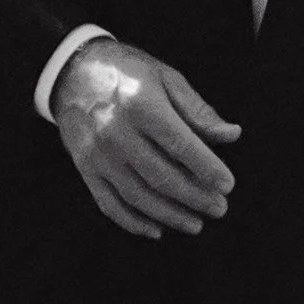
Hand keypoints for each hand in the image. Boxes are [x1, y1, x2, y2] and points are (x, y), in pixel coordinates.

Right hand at [50, 36, 240, 239]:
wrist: (72, 73)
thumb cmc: (128, 73)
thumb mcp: (166, 78)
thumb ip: (198, 110)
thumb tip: (231, 135)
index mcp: (140, 105)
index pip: (180, 145)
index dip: (206, 169)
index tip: (227, 185)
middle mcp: (116, 132)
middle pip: (161, 176)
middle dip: (195, 198)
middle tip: (219, 208)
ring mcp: (97, 154)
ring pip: (138, 196)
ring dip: (170, 215)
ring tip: (195, 223)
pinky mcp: (85, 168)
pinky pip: (109, 203)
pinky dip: (133, 222)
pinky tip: (156, 230)